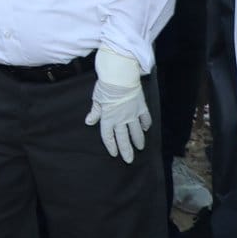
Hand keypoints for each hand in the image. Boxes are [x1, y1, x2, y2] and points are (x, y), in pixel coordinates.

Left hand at [85, 47, 149, 162]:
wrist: (120, 77)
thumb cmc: (105, 87)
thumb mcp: (97, 100)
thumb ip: (95, 112)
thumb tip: (89, 122)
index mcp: (108, 118)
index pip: (108, 136)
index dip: (111, 145)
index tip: (114, 153)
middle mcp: (121, 119)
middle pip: (123, 138)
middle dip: (126, 150)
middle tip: (129, 160)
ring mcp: (132, 114)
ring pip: (136, 131)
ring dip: (138, 140)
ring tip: (140, 148)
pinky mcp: (141, 107)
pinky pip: (145, 118)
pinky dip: (146, 124)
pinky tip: (146, 129)